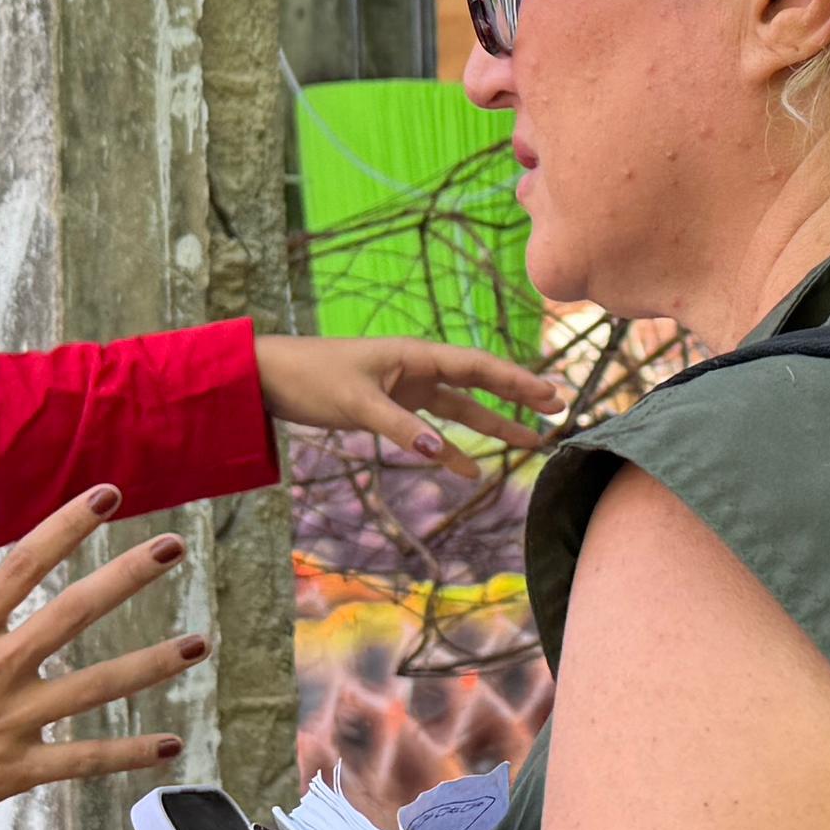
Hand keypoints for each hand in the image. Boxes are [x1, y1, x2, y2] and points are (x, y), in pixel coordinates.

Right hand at [0, 486, 203, 829]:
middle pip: (74, 611)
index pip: (25, 563)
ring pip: (97, 685)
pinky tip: (167, 746)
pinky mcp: (12, 771)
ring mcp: (9, 720)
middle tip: (173, 549)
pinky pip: (83, 761)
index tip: (108, 496)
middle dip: (128, 576)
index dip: (69, 525)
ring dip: (153, 663)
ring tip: (198, 644)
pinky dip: (128, 754)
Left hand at [257, 335, 565, 464]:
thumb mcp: (355, 402)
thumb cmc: (311, 377)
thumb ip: (397, 427)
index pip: (478, 367)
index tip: (551, 394)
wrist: (271, 378)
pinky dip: (449, 451)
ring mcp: (406, 390)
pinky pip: (430, 431)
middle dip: (518, 397)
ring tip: (532, 443)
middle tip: (559, 408)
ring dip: (494, 426)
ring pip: (461, 409)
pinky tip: (469, 473)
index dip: (517, 381)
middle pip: (479, 383)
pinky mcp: (390, 409)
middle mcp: (417, 369)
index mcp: (415, 355)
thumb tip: (436, 453)